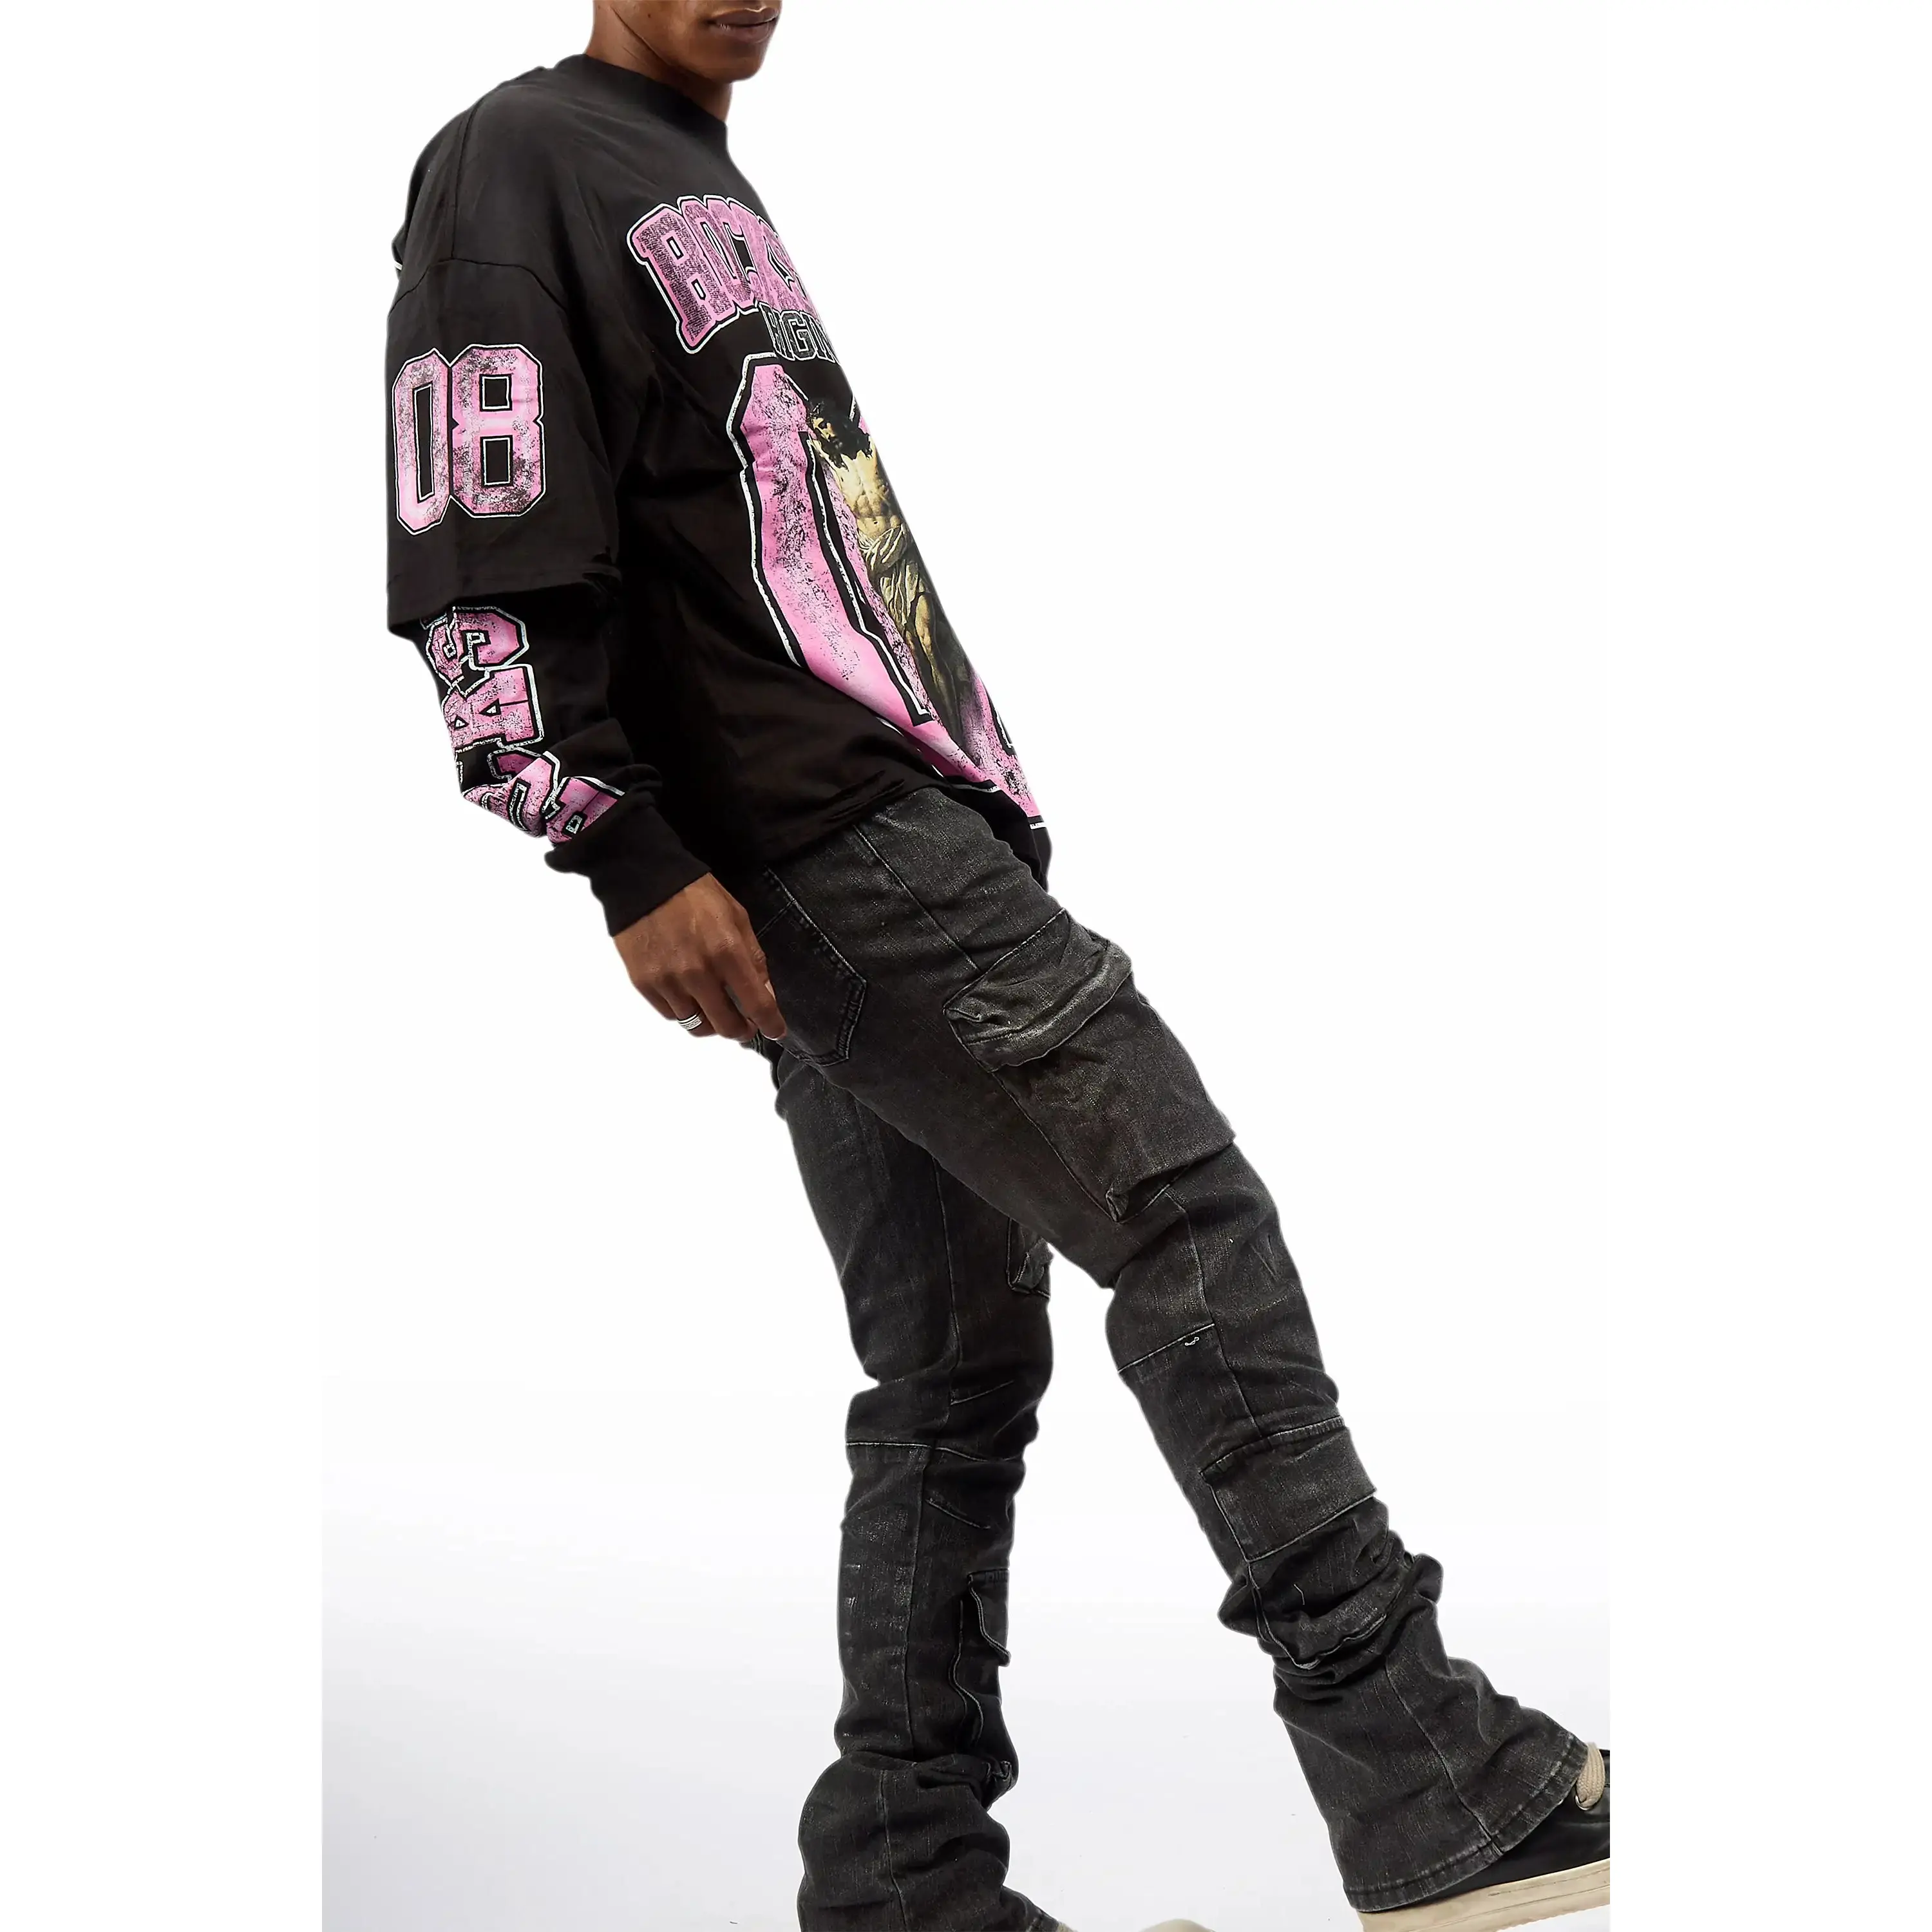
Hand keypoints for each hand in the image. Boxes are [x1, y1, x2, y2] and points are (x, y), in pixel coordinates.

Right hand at [612, 875, 787, 1042]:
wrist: (644, 882)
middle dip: (743, 1031)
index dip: (771, 1024)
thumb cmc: (696, 895)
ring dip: (713, 1024)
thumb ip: (754, 958)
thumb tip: (767, 994)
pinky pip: (672, 1014)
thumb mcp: (737, 917)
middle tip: (746, 1025)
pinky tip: (691, 998)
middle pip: (727, 1026)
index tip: (776, 1031)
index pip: (756, 1004)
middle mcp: (698, 974)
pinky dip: (687, 1012)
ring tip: (717, 1011)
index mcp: (727, 953)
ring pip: (697, 1026)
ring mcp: (669, 982)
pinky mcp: (645, 985)